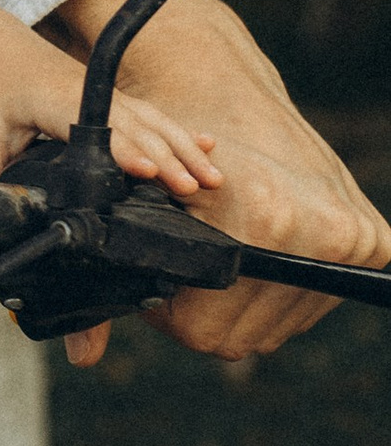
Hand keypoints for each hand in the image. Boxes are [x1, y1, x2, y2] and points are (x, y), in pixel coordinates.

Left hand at [0, 8, 219, 200]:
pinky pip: (156, 116)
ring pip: (156, 122)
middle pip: (139, 129)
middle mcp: (94, 95)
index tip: (149, 171)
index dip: (125, 151)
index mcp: (60, 102)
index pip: (100, 130)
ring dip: (186, 149)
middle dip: (169, 158)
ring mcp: (111, 96)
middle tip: (196, 188)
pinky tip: (208, 147)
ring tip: (212, 179)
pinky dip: (182, 133)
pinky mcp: (118, 100)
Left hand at [53, 0, 390, 358]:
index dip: (170, 316)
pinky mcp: (371, 240)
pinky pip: (316, 301)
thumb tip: (82, 358)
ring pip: (277, 327)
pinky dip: (283, 291)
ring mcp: (349, 238)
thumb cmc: (166, 144)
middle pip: (242, 336)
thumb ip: (113, 283)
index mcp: (262, 220)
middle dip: (203, 313)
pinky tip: (257, 257)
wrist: (218, 87)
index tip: (158, 290)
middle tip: (185, 276)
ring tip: (219, 256)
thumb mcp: (135, 208)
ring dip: (244, 306)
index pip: (206, 330)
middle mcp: (314, 231)